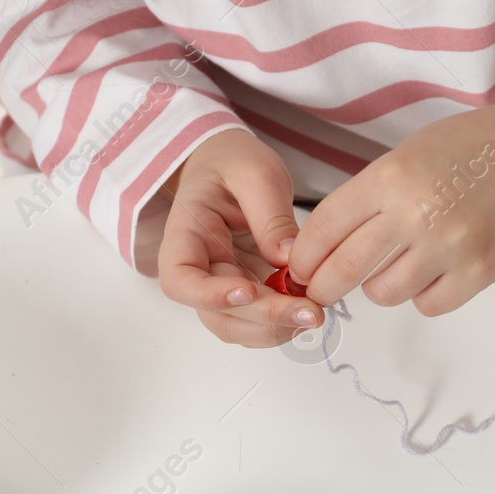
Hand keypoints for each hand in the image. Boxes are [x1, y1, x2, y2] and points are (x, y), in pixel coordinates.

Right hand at [157, 129, 323, 346]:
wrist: (229, 166)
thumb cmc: (233, 163)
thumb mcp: (256, 173)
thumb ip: (271, 215)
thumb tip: (289, 259)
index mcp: (187, 233)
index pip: (179, 279)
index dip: (209, 296)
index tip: (248, 292)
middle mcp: (199, 268)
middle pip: (217, 314)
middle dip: (264, 320)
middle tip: (311, 312)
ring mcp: (221, 284)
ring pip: (238, 326)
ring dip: (276, 329)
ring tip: (314, 312)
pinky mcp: (246, 292)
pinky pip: (258, 320)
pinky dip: (284, 323)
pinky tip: (309, 309)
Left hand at [287, 100, 494, 316]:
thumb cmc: (469, 152)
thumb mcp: (405, 156)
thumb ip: (368, 199)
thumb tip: (326, 248)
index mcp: (389, 178)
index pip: (323, 229)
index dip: (303, 257)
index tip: (300, 268)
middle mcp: (415, 215)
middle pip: (344, 271)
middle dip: (323, 286)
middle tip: (322, 290)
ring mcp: (449, 247)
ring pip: (384, 294)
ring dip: (379, 287)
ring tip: (394, 267)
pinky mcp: (478, 273)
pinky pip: (428, 305)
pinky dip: (422, 295)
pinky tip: (431, 272)